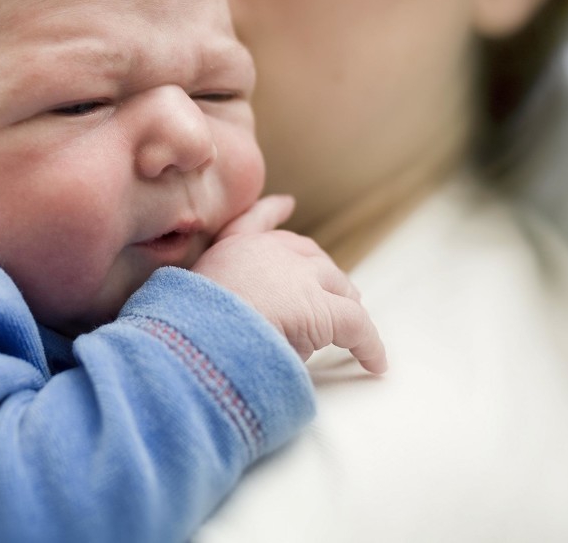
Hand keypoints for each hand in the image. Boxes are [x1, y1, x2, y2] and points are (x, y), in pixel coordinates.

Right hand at [193, 196, 386, 373]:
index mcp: (233, 248)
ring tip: (355, 331)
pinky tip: (375, 364)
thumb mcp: (198, 298)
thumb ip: (225, 295)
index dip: (273, 212)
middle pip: (311, 257)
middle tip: (336, 295)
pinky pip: (357, 327)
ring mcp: (301, 277)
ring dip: (345, 307)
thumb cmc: (192, 329)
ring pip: (338, 289)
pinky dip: (369, 346)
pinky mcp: (325, 310)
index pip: (256, 221)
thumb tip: (257, 320)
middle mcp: (272, 252)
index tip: (286, 203)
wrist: (203, 337)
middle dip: (325, 276)